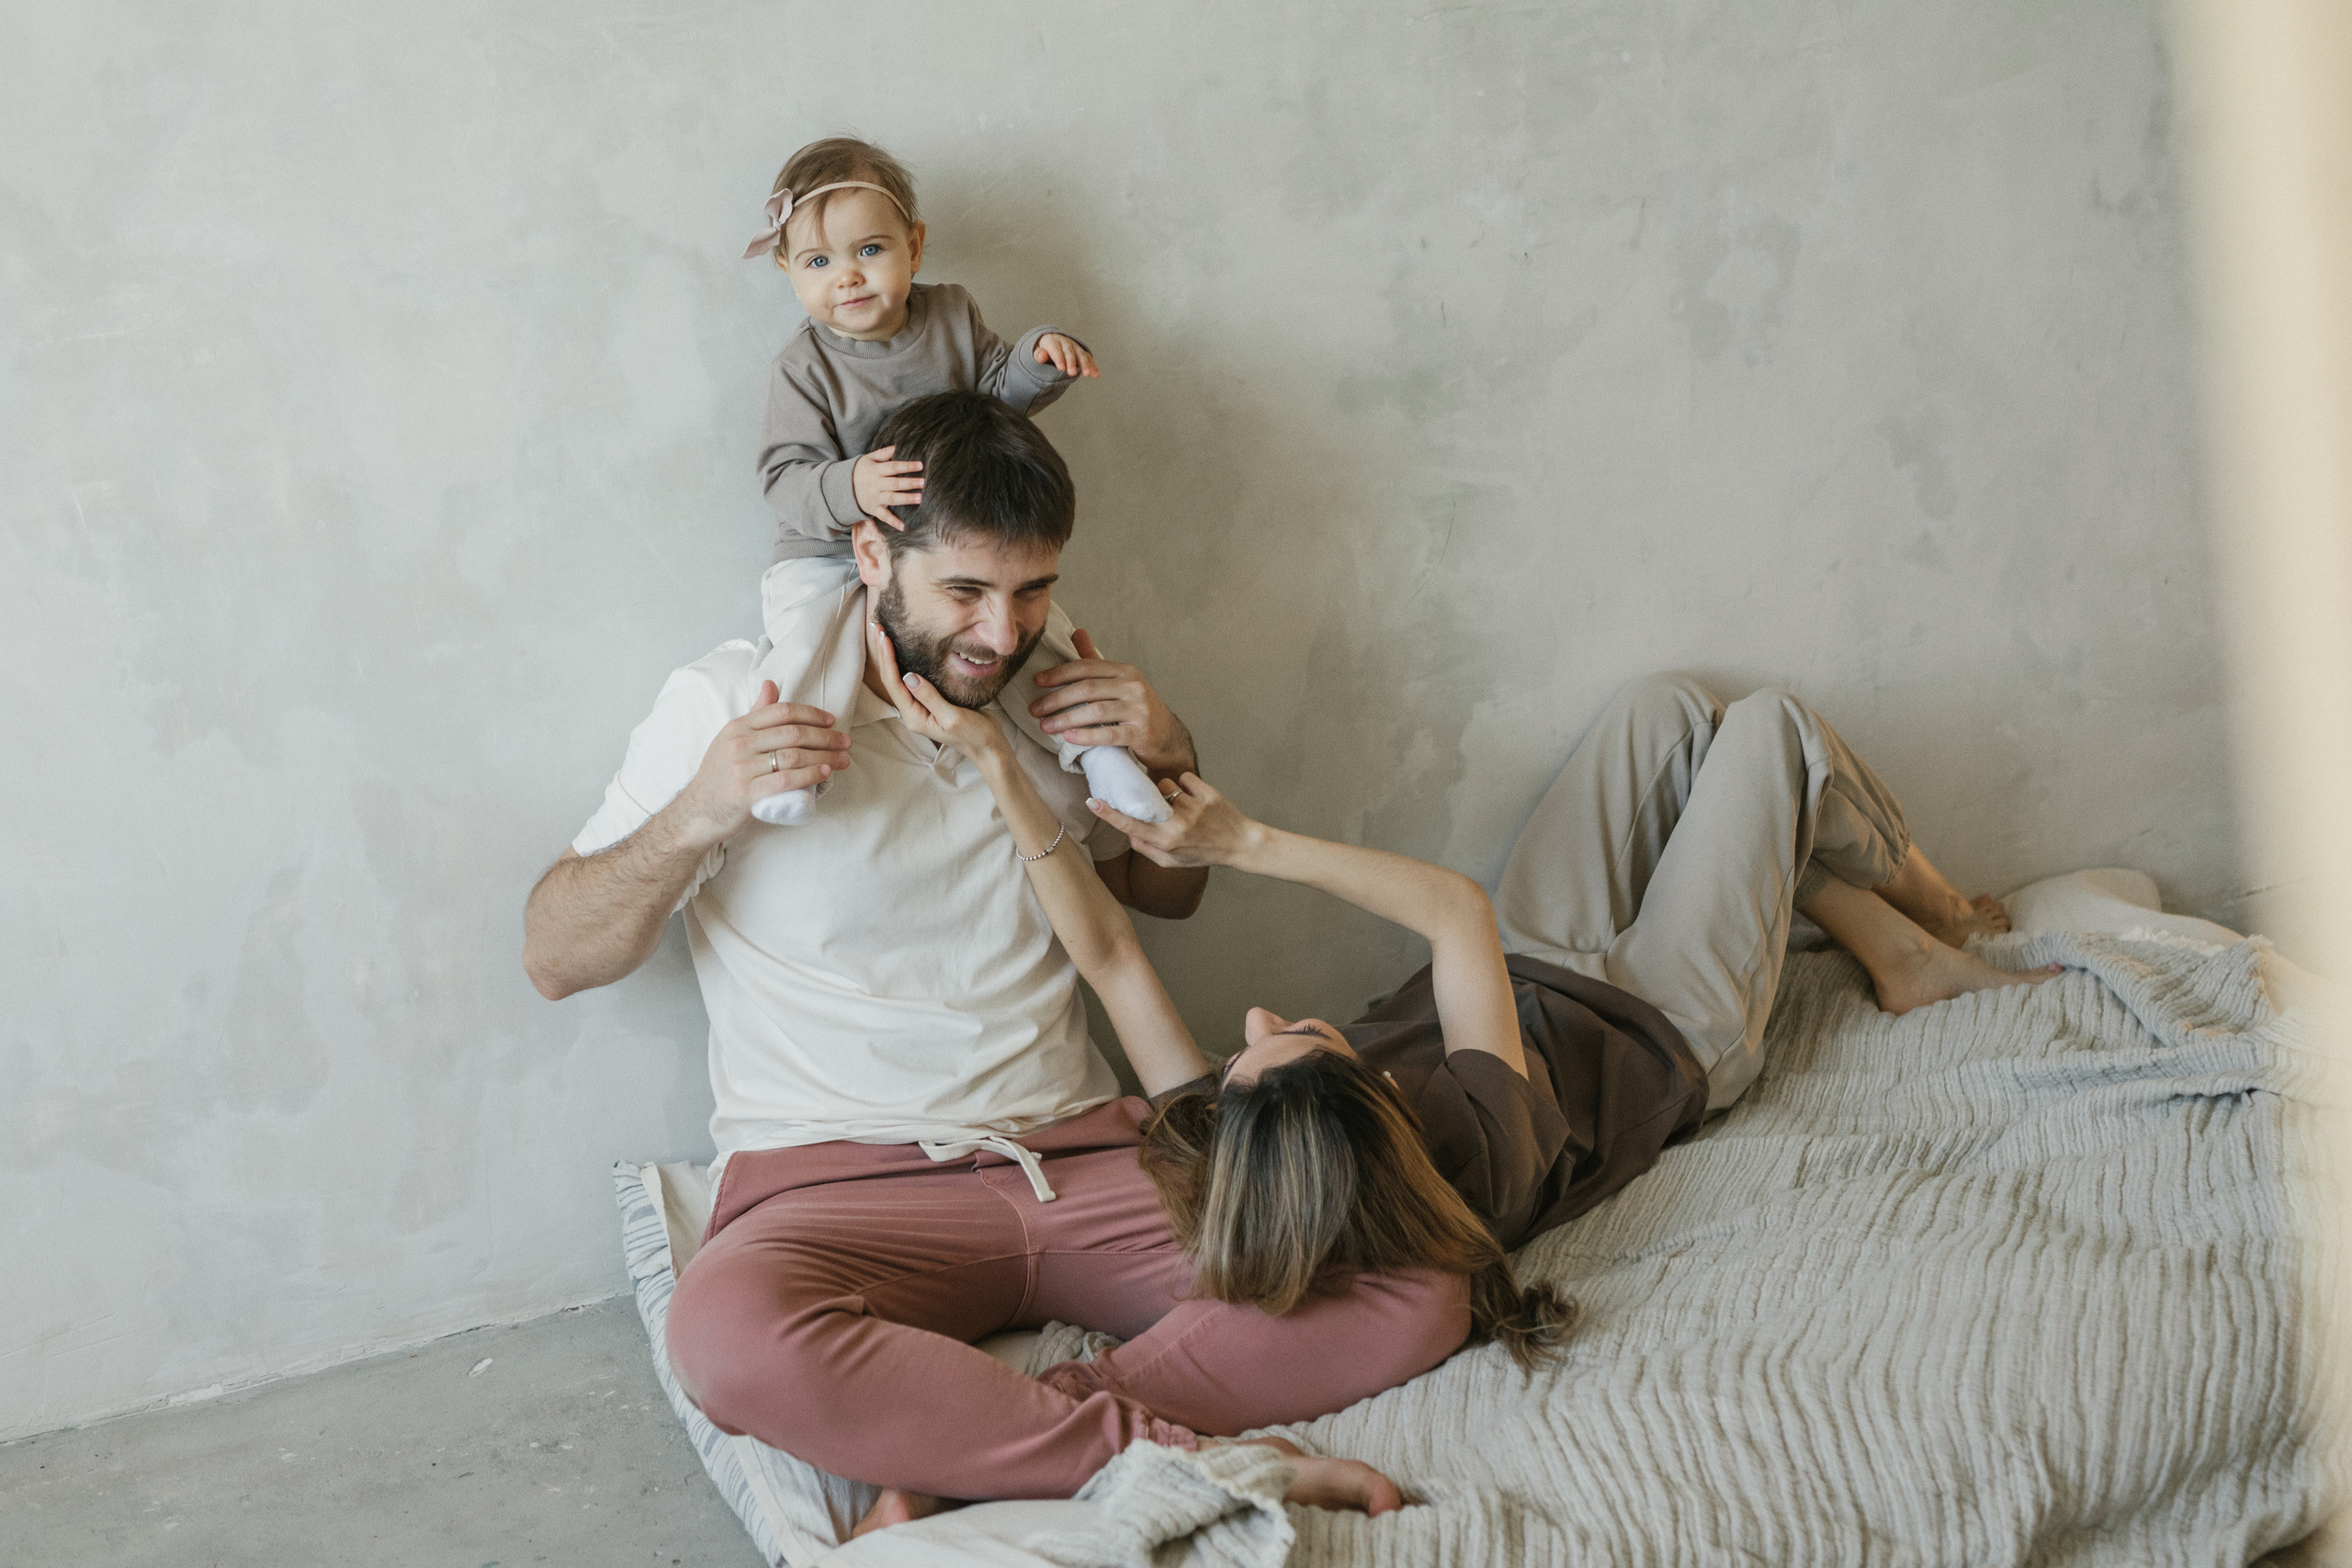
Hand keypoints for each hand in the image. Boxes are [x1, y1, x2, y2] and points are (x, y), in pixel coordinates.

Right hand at [675, 680, 850, 843]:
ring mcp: (742, 769)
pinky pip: (785, 780)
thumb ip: (755, 714)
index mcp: (737, 727)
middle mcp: (739, 744)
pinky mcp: (746, 794)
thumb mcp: (731, 739)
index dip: (811, 714)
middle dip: (825, 737)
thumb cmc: (720, 775)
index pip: (781, 711)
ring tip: (843, 760)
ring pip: (793, 756)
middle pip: (792, 733)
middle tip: (845, 742)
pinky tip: (824, 773)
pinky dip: (808, 775)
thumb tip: (771, 684)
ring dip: (824, 757)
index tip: (831, 721)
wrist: (697, 812)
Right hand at [852, 446, 923, 528]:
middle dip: (909, 483)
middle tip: (923, 482)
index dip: (906, 466)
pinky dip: (893, 522)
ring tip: (920, 498)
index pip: (893, 467)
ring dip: (906, 499)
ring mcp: (875, 498)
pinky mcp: (874, 509)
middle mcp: (876, 484)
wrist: (842, 487)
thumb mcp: (869, 458)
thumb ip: (884, 453)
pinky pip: (884, 516)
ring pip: (892, 498)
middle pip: (895, 483)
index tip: (920, 466)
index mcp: (876, 470)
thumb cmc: (861, 470)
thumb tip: (899, 446)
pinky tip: (903, 527)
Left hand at [868, 618, 1009, 763]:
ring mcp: (921, 708)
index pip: (895, 684)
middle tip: (877, 626)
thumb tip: (908, 677)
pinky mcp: (930, 703)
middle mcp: (913, 713)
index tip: (884, 636)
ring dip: (890, 657)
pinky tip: (901, 652)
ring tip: (883, 634)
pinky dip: (903, 663)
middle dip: (883, 653)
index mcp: (915, 717)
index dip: (888, 659)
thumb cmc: (974, 735)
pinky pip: (911, 681)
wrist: (988, 747)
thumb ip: (930, 697)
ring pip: (898, 679)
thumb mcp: (953, 717)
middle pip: (892, 680)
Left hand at [1029, 630, 1194, 774]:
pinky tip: (1068, 738)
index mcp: (1125, 671)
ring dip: (1066, 719)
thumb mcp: (1119, 681)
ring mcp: (1139, 710)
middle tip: (1035, 709)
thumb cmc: (1136, 708)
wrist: (1167, 737)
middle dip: (1057, 699)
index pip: (1086, 667)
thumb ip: (1095, 660)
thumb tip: (1077, 632)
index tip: (1036, 681)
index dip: (1059, 673)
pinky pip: (1109, 734)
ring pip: (1095, 711)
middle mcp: (1134, 686)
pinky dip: (1086, 736)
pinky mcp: (1142, 733)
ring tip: (1046, 727)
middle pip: (1087, 689)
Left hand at [1033, 333, 1099, 378]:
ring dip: (1085, 364)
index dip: (1059, 358)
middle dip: (1072, 363)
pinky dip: (1092, 366)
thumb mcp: (1037, 352)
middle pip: (1069, 352)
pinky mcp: (1080, 352)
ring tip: (1087, 374)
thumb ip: (1038, 355)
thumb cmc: (1042, 351)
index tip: (1061, 368)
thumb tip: (1042, 355)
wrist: (1050, 343)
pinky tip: (1096, 375)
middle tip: (1072, 373)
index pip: (1056, 349)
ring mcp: (1074, 346)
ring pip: (1081, 354)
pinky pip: (1088, 359)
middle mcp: (1065, 342)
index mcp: (1052, 341)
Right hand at [1088, 772, 1252, 868]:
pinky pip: (1184, 777)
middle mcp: (1178, 825)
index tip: (1093, 801)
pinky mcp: (1208, 794)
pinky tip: (1197, 798)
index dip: (1109, 814)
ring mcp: (1194, 808)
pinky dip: (1188, 785)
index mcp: (1166, 842)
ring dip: (1170, 792)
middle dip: (1150, 796)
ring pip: (1165, 785)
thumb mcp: (1171, 862)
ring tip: (1185, 806)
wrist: (1240, 844)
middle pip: (1148, 796)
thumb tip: (1127, 832)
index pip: (1131, 825)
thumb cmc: (1202, 853)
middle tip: (1163, 804)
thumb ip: (1146, 849)